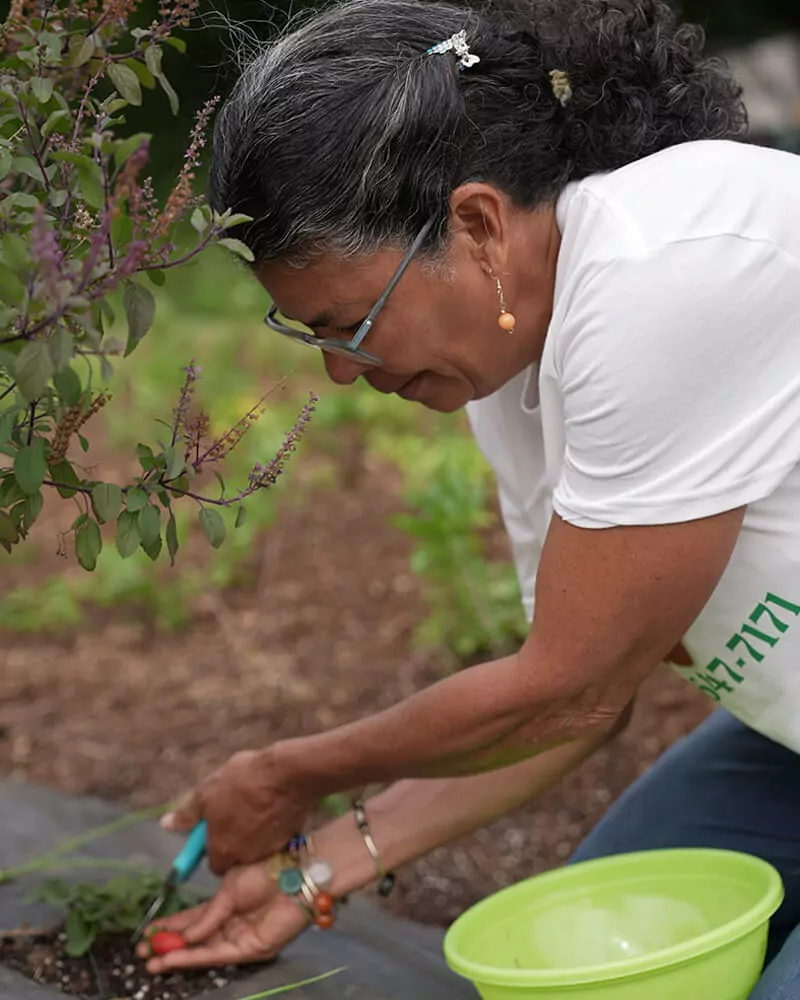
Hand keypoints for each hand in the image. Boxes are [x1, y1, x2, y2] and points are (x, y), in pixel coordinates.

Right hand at [136, 862, 309, 973]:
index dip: (169, 927)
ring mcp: (240, 938)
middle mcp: (231, 924)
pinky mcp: (251, 950)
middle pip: (195, 940)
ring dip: (176, 957)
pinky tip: (174, 959)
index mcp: (225, 904)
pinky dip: (194, 958)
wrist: (296, 874)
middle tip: (142, 952)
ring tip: (150, 961)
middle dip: (168, 947)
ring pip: (203, 951)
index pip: (192, 919)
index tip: (147, 932)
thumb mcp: (228, 889)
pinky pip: (218, 956)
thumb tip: (182, 933)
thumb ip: (206, 914)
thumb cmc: (266, 870)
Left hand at [162, 744, 314, 872]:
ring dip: (255, 833)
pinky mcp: (291, 836)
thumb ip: (187, 813)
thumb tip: (165, 825)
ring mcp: (271, 849)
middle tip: (237, 813)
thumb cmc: (241, 782)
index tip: (217, 828)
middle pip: (237, 857)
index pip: (214, 864)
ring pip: (257, 847)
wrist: (288, 773)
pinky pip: (276, 836)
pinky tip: (273, 803)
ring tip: (256, 804)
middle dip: (236, 841)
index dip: (214, 846)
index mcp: (223, 850)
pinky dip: (273, 825)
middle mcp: (246, 858)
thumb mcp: (207, 792)